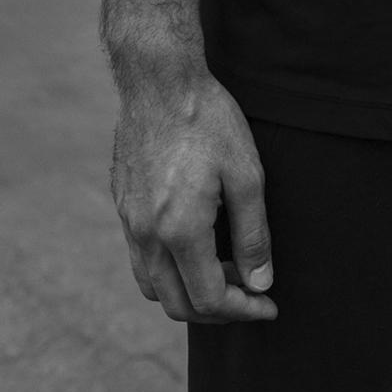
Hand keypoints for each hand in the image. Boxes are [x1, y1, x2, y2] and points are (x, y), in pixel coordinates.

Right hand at [110, 71, 277, 325]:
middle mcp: (146, 235)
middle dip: (217, 310)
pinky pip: (141, 258)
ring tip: (224, 271)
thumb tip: (260, 284)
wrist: (158, 80)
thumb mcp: (247, 175)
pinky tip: (195, 244)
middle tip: (250, 293)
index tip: (268, 305)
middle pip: (177, 305)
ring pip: (153, 286)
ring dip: (188, 293)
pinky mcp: (122, 205)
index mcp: (180, 231)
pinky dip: (168, 269)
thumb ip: (253, 236)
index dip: (243, 310)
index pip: (209, 299)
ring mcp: (129, 221)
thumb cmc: (208, 120)